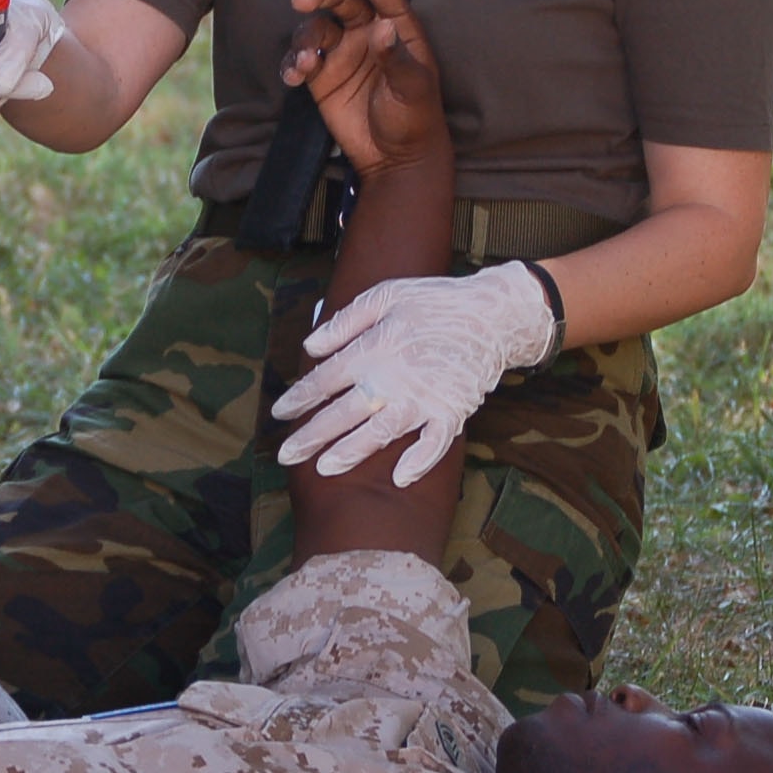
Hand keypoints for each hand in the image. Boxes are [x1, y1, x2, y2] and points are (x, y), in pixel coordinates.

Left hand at [273, 264, 555, 483]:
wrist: (493, 313)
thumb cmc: (435, 301)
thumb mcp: (385, 295)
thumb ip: (344, 321)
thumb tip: (309, 347)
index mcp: (373, 348)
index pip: (325, 379)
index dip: (299, 398)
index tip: (279, 414)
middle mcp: (393, 378)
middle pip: (343, 412)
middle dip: (311, 436)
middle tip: (284, 456)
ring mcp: (424, 398)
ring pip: (379, 433)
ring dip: (350, 452)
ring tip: (323, 469)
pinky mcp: (453, 410)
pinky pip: (434, 443)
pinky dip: (419, 462)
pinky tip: (399, 477)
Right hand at [283, 0, 441, 177]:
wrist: (395, 159)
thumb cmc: (416, 119)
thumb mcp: (413, 89)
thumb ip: (396, 58)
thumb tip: (380, 27)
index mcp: (395, 26)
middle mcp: (366, 32)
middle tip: (301, 0)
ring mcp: (342, 53)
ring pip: (315, 28)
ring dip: (303, 39)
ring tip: (306, 63)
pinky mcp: (321, 77)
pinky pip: (300, 60)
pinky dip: (292, 64)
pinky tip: (294, 77)